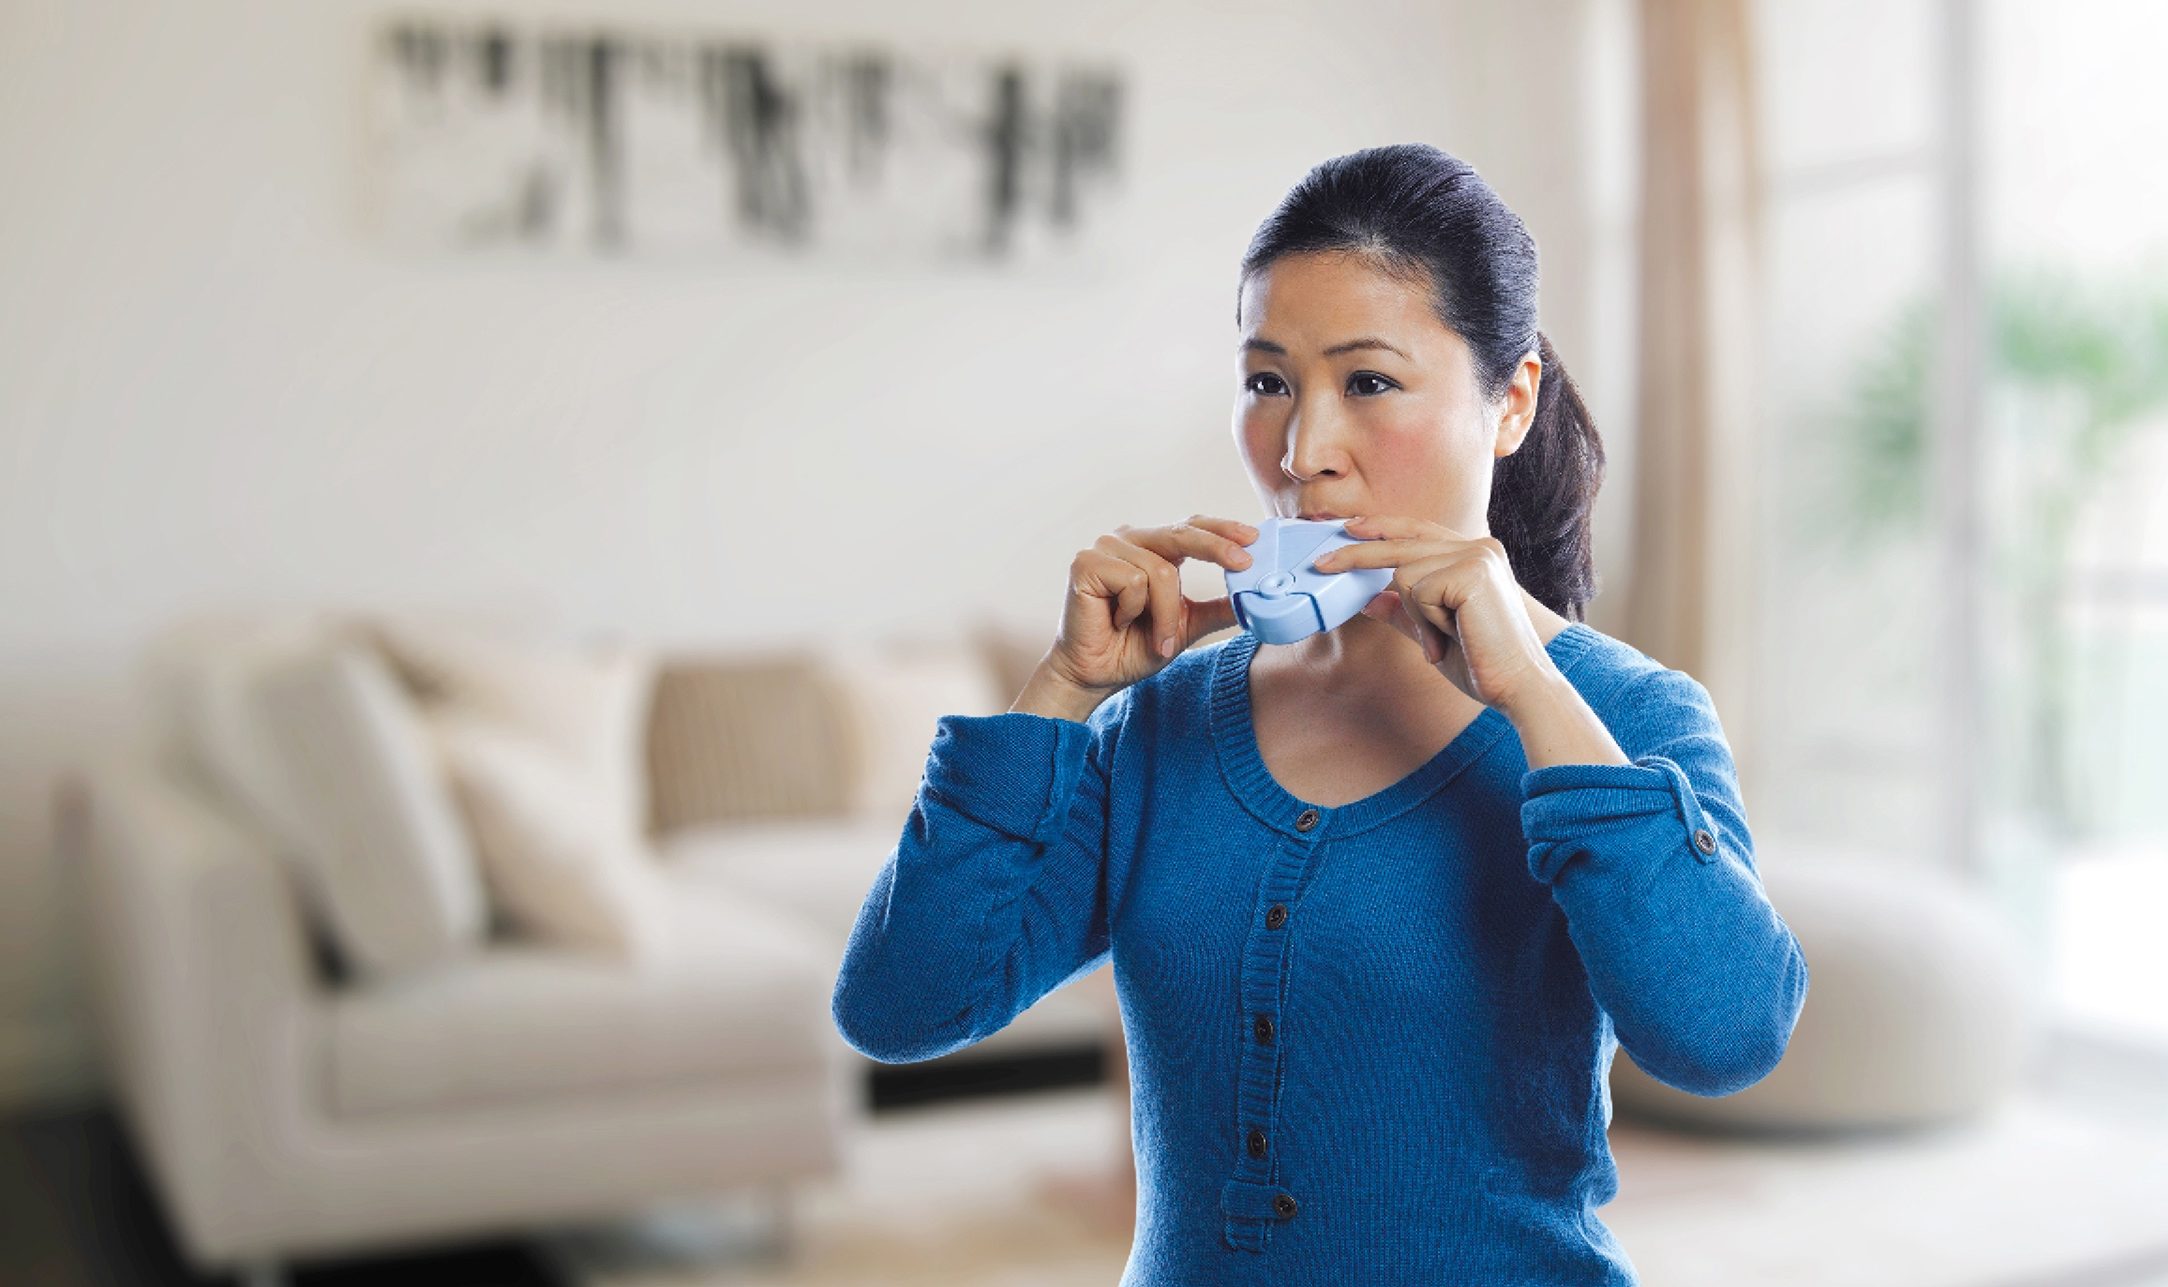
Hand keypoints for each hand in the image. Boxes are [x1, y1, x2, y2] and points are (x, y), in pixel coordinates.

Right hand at [1040, 514, 1258, 696]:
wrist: (1095, 675)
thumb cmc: (1134, 648)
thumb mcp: (1187, 624)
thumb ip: (1217, 607)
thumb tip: (1255, 596)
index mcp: (1152, 547)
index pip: (1190, 527)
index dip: (1222, 530)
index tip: (1253, 539)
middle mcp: (1128, 539)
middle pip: (1181, 533)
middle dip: (1216, 548)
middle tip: (1243, 563)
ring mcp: (1105, 548)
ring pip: (1160, 570)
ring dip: (1165, 613)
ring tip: (1155, 637)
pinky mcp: (1086, 563)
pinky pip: (1133, 581)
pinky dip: (1134, 610)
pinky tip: (1117, 622)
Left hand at [1310, 515, 1557, 709]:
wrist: (1517, 686)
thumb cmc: (1481, 663)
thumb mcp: (1431, 632)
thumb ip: (1404, 610)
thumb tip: (1368, 598)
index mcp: (1475, 555)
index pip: (1420, 530)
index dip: (1383, 528)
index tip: (1350, 529)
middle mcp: (1479, 547)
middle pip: (1402, 542)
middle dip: (1357, 555)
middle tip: (1320, 565)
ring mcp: (1477, 555)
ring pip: (1405, 573)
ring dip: (1417, 615)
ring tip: (1447, 638)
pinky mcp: (1472, 571)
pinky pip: (1417, 591)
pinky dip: (1426, 621)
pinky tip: (1453, 636)